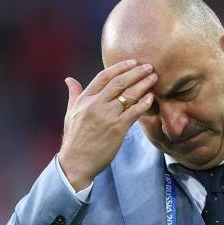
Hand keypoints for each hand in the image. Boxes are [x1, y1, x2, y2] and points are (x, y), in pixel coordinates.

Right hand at [58, 59, 156, 190]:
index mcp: (85, 99)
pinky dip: (144, 103)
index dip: (119, 67)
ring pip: (128, 95)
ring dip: (143, 84)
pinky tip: (151, 97)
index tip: (132, 62)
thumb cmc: (75, 139)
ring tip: (154, 78)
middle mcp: (95, 105)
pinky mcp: (117, 129)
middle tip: (149, 67)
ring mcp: (107, 116)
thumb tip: (69, 79)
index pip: (103, 76)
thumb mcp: (71, 113)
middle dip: (136, 72)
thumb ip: (74, 95)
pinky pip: (134, 112)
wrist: (76, 162)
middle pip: (119, 82)